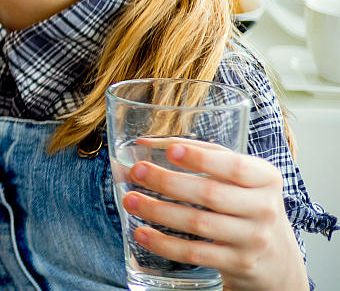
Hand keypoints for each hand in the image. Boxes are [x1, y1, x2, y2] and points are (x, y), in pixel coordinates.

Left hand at [121, 141, 305, 290]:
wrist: (276, 258)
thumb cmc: (246, 203)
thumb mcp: (238, 177)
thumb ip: (200, 153)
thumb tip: (145, 143)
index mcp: (265, 178)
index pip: (234, 167)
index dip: (201, 159)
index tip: (170, 151)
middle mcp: (263, 208)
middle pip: (210, 194)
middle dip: (167, 182)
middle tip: (136, 172)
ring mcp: (252, 238)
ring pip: (198, 223)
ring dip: (158, 211)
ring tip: (130, 200)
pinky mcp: (238, 263)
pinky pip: (195, 253)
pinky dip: (164, 244)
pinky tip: (142, 233)